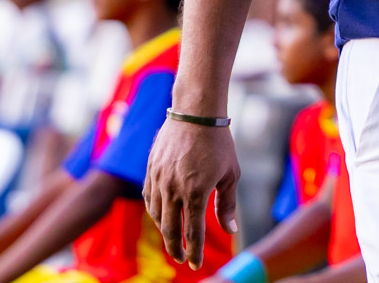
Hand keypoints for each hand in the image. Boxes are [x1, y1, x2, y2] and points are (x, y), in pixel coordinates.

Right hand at [144, 119, 239, 267]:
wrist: (196, 113)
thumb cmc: (219, 143)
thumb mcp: (230, 174)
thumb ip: (227, 205)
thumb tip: (231, 230)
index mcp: (195, 193)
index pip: (192, 233)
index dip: (193, 251)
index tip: (194, 264)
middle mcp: (173, 189)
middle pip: (169, 229)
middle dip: (175, 248)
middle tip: (182, 258)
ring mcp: (158, 179)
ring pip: (156, 215)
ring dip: (164, 230)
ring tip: (173, 238)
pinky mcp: (150, 169)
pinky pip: (148, 197)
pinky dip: (154, 211)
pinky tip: (161, 216)